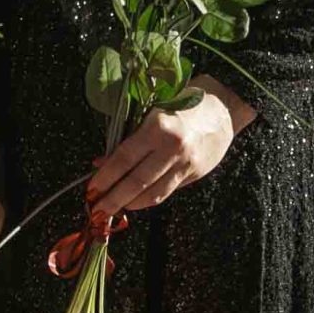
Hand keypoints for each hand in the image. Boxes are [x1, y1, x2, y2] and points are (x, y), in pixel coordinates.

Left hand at [87, 79, 251, 216]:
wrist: (223, 108)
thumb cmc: (183, 102)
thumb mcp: (151, 112)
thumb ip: (129, 138)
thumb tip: (101, 162)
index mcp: (159, 127)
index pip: (124, 158)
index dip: (105, 176)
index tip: (90, 188)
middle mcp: (173, 149)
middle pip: (136, 181)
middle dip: (113, 198)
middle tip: (97, 209)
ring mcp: (185, 164)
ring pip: (152, 193)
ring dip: (129, 205)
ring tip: (112, 210)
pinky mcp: (194, 174)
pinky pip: (166, 192)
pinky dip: (147, 200)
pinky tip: (134, 203)